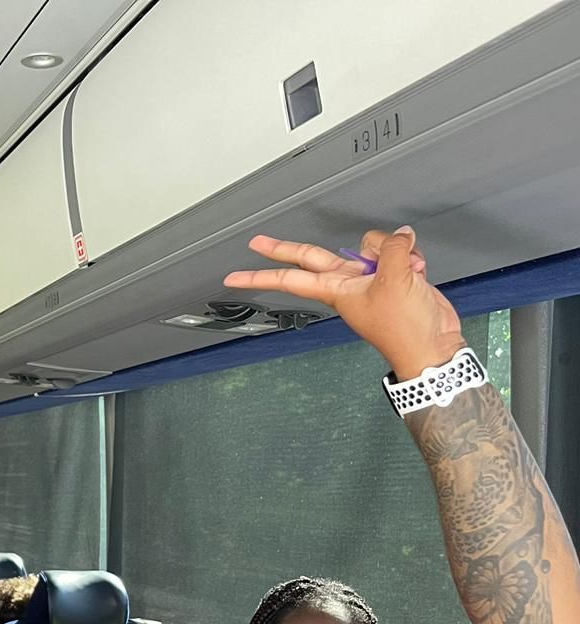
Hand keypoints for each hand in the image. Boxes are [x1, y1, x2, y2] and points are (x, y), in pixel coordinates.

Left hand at [223, 228, 463, 379]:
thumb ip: (392, 252)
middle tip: (255, 241)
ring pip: (369, 246)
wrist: (432, 344)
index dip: (262, 275)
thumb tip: (400, 237)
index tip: (234, 278)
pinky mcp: (393, 277)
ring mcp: (369, 279)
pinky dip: (411, 255)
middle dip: (285, 248)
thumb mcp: (394, 282)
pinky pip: (396, 253)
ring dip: (393, 250)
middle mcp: (347, 283)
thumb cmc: (404, 329)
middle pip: (313, 257)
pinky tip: (419, 269)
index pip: (290, 278)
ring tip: (409, 269)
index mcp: (335, 290)